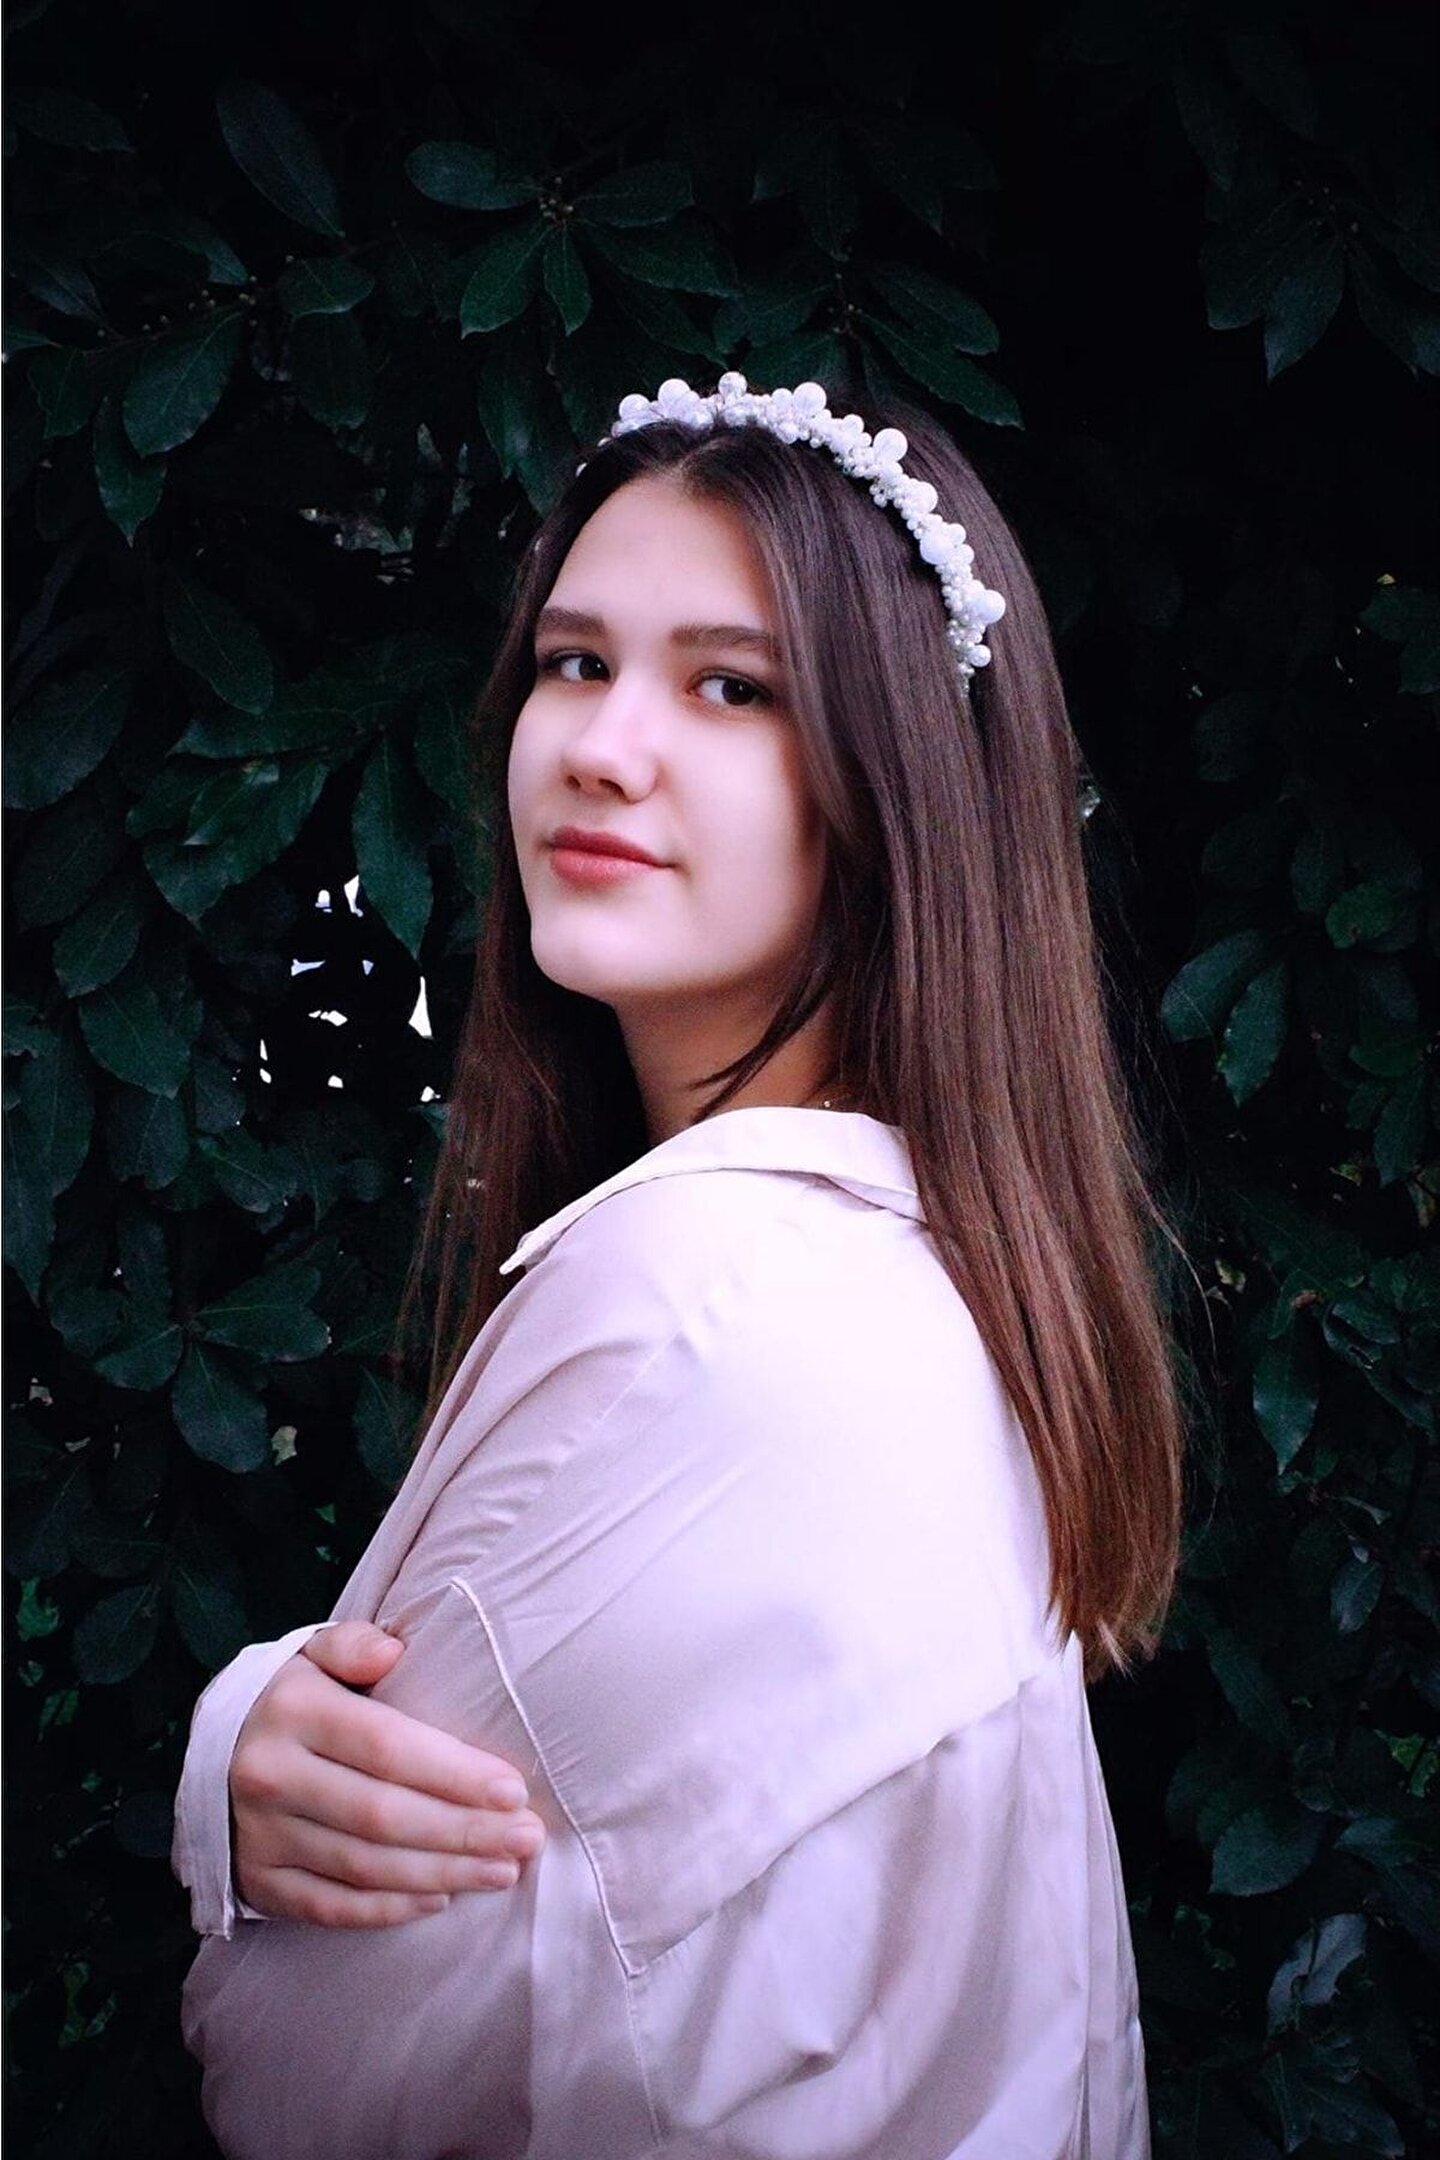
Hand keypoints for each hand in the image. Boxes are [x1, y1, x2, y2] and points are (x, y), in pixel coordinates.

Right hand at [230, 1621, 546, 1928]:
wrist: (212, 1752)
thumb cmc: (291, 1697)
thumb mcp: (312, 1652)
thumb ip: (353, 1643)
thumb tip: (392, 1650)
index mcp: (294, 1711)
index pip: (387, 1747)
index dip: (454, 1773)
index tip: (513, 1790)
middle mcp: (270, 1776)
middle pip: (383, 1815)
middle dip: (464, 1831)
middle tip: (526, 1839)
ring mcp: (260, 1836)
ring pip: (364, 1867)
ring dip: (442, 1873)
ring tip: (503, 1870)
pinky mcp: (258, 1882)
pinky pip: (332, 1906)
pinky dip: (390, 1909)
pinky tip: (442, 1898)